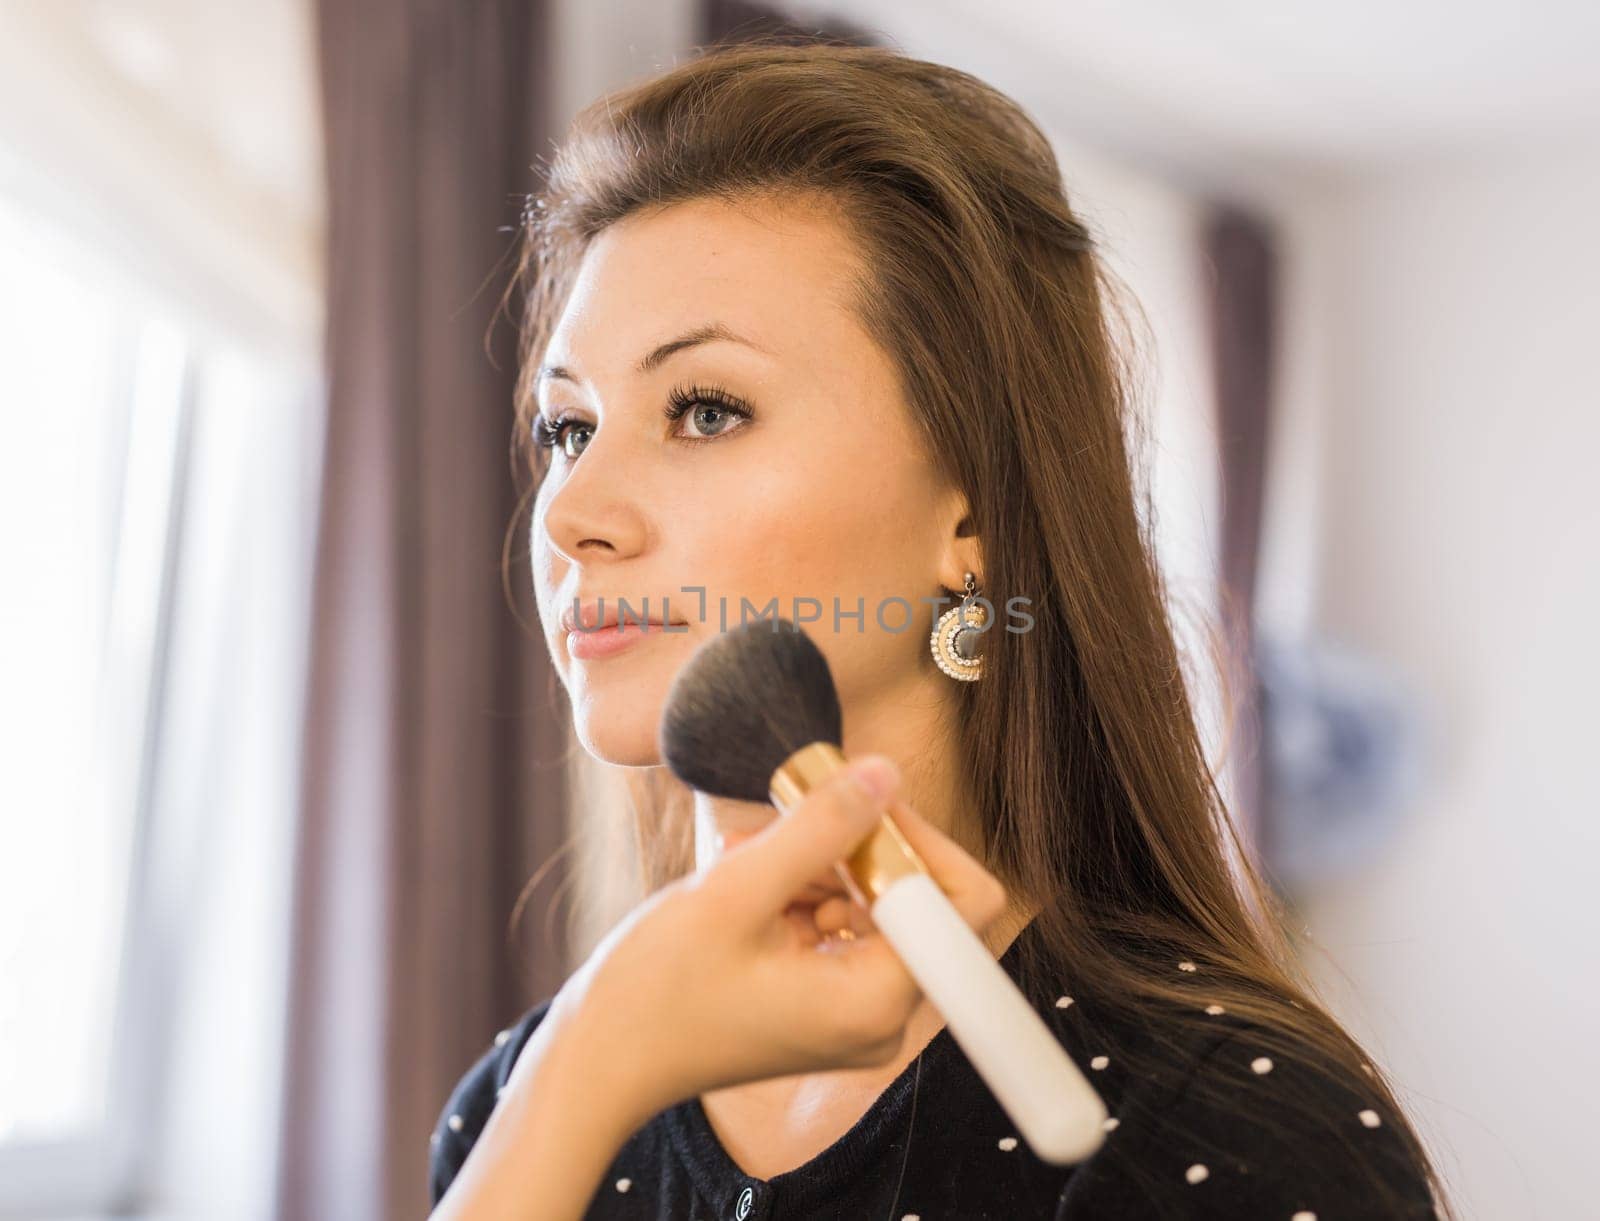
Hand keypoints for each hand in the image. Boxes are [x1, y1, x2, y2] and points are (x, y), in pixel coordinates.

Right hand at [550, 754, 1010, 1121]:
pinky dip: (799, 895)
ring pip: (871, 908)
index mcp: (876, 1002)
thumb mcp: (737, 891)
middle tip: (791, 814)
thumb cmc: (656, 992)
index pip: (961, 903)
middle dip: (856, 848)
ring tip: (748, 854)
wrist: (598, 1061)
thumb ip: (820, 827)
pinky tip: (745, 877)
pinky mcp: (823, 1010)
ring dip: (817, 866)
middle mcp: (881, 1020)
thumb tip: (885, 774)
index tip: (855, 803)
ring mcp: (852, 1019)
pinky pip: (838, 931)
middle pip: (916, 902)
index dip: (918, 839)